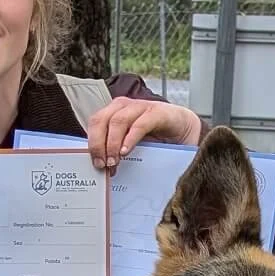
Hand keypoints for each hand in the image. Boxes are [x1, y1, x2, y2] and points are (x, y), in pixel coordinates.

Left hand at [86, 99, 201, 171]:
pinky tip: (126, 152)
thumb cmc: (154, 138)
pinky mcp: (157, 112)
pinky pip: (140, 124)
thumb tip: (98, 168)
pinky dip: (130, 138)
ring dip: (112, 144)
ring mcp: (140, 107)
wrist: (183, 131)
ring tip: (114, 162)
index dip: (91, 144)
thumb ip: (114, 150)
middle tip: (102, 165)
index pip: (94, 124)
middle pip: (101, 120)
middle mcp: (124, 106)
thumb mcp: (128, 144)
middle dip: (98, 144)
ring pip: (117, 121)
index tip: (94, 164)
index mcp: (113, 113)